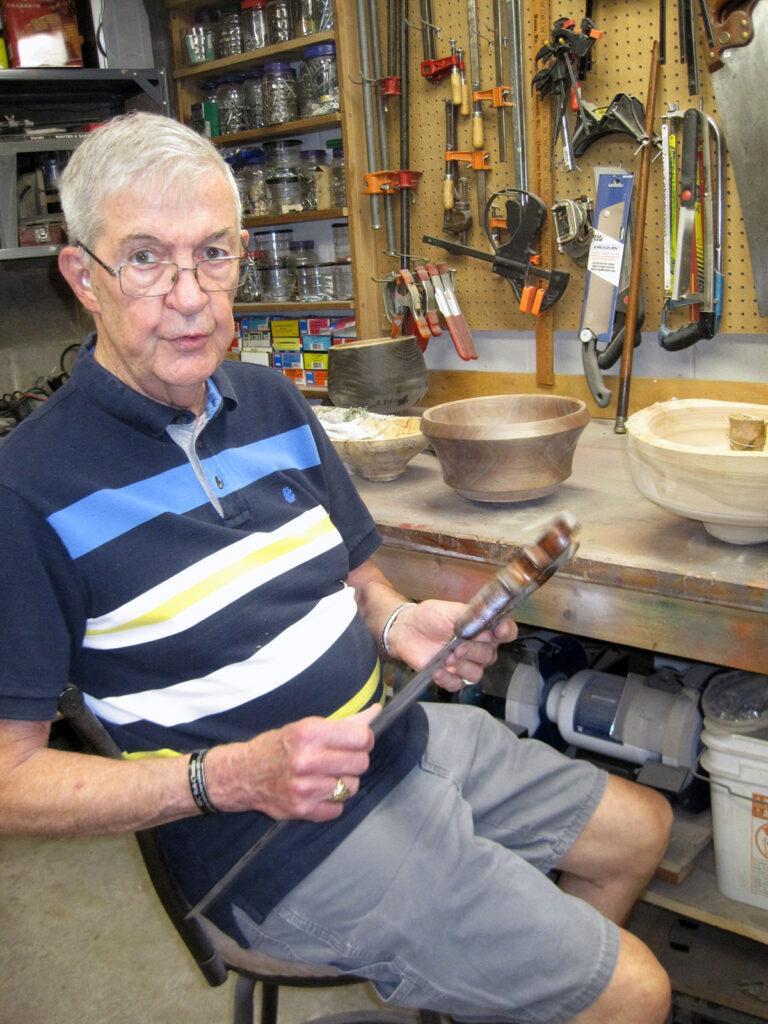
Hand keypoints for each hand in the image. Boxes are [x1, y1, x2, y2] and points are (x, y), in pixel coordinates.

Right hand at [204, 704, 380, 820]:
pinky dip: (332, 802)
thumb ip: (344, 723)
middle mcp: (308, 760)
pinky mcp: (303, 810)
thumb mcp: (307, 726)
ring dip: (343, 782)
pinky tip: (318, 791)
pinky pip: (338, 809)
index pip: (362, 737)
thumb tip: (376, 712)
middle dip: (355, 761)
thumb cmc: (279, 746)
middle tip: (340, 759)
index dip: (364, 739)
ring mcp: (306, 788)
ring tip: (326, 776)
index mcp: (310, 733)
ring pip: (351, 787)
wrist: (243, 774)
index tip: (357, 741)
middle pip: (361, 763)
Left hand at [388, 599, 516, 691]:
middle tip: (458, 647)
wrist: (406, 629)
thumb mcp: (449, 609)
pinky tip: (437, 671)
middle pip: (489, 656)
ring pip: (476, 673)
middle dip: (474, 651)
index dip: (506, 632)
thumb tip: (483, 621)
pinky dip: (447, 679)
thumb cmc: (430, 616)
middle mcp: (478, 649)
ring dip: (462, 666)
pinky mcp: (449, 677)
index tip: (498, 630)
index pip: (505, 632)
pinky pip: (456, 685)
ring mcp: (464, 664)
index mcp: (483, 629)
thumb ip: (468, 615)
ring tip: (446, 657)